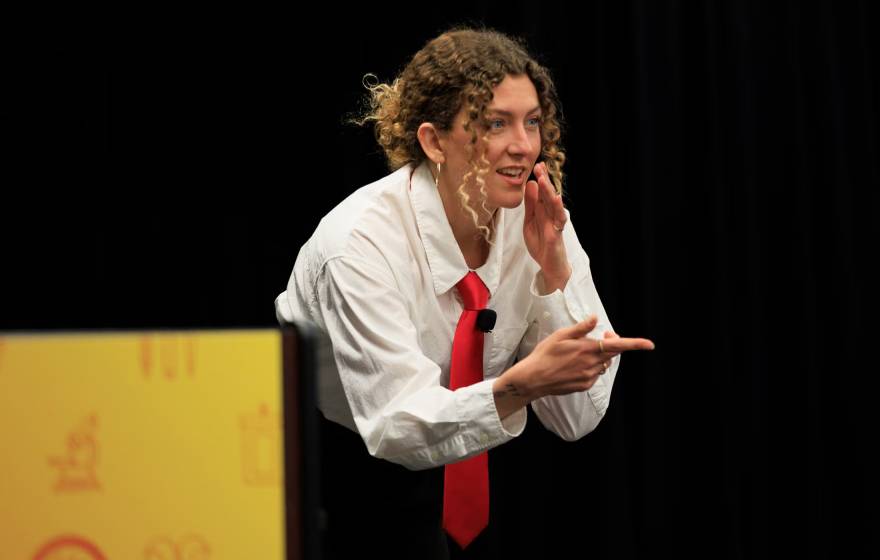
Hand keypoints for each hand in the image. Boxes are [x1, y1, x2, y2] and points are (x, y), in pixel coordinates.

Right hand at [518, 315, 654, 397]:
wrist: (534, 378)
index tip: (650, 344)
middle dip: (611, 344)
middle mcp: (592, 364)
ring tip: (580, 352)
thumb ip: (581, 328)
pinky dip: (591, 367)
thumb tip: (595, 318)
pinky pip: (595, 374)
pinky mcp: (585, 385)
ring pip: (603, 364)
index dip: (636, 344)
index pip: (618, 346)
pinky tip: (575, 365)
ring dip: (599, 356)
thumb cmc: (545, 354)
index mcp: (587, 349)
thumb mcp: (561, 335)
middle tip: (602, 335)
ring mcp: (589, 376)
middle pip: (612, 353)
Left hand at [523, 161, 570, 281]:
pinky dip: (558, 209)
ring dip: (548, 191)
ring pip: (553, 204)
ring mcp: (555, 223)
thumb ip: (530, 204)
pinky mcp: (556, 233)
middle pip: (547, 194)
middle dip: (544, 180)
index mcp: (543, 210)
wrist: (549, 264)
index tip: (537, 165)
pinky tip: (557, 199)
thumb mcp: (530, 220)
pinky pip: (559, 219)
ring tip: (543, 179)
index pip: (541, 191)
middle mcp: (551, 214)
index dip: (540, 178)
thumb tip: (529, 184)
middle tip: (539, 166)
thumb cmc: (541, 242)